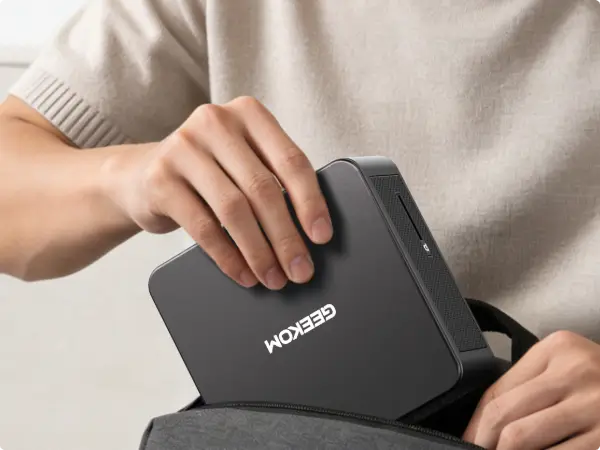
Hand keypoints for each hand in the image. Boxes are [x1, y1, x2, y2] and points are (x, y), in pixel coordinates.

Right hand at [104, 96, 332, 289]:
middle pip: (263, 188)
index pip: (291, 161)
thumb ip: (273, 179)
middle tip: (300, 269)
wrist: (140, 175)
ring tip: (273, 277)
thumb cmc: (207, 172)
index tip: (322, 236)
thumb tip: (310, 232)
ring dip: (259, 252)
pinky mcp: (160, 179)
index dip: (311, 203)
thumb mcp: (242, 161)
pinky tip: (242, 273)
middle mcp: (216, 122)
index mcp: (249, 114)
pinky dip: (228, 256)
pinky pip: (203, 227)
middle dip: (286, 237)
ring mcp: (184, 148)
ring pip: (234, 209)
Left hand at [463, 330, 599, 448]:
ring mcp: (596, 406)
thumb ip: (530, 383)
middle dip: (485, 442)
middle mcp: (576, 372)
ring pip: (524, 439)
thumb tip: (485, 420)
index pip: (498, 390)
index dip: (476, 422)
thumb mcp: (567, 367)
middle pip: (506, 415)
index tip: (470, 438)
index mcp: (558, 349)